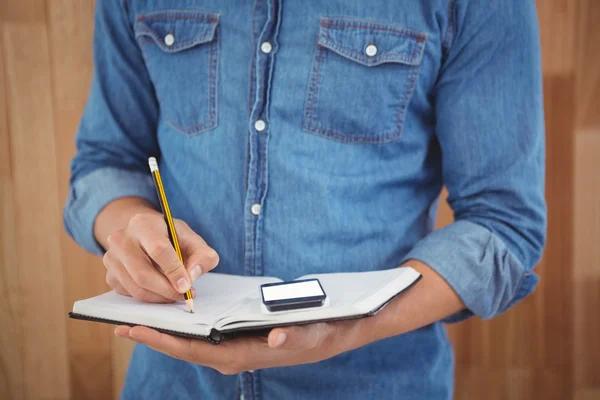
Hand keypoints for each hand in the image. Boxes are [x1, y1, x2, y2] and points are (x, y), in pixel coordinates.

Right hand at [103, 212, 219, 302]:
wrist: (145, 235)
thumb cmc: (171, 237)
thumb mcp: (192, 239)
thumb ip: (202, 255)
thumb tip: (192, 275)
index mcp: (143, 224)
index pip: (158, 250)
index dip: (174, 271)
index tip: (187, 286)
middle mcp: (121, 239)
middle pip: (143, 274)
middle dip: (167, 290)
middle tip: (185, 295)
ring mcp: (111, 258)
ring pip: (136, 289)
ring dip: (160, 297)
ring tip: (177, 294)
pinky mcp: (110, 275)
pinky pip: (130, 295)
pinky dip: (150, 298)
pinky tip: (162, 291)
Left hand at [114, 317, 371, 373]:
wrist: (335, 332)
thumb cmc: (322, 332)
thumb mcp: (314, 333)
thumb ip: (295, 338)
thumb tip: (274, 340)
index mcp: (244, 354)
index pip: (195, 350)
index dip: (163, 340)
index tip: (133, 330)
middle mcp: (234, 355)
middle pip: (185, 348)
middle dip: (154, 337)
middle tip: (121, 323)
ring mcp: (235, 348)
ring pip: (192, 343)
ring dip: (165, 332)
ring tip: (139, 318)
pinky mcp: (238, 339)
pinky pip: (203, 335)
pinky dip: (183, 327)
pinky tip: (174, 314)